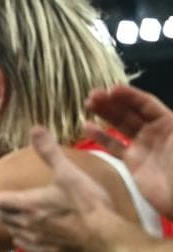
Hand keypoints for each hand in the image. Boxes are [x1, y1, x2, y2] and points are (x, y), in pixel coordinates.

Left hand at [0, 126, 113, 251]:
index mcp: (28, 204)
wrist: (104, 237)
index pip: (0, 201)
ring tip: (4, 220)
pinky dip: (20, 240)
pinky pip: (26, 246)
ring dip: (7, 224)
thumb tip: (35, 129)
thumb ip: (50, 152)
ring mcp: (36, 240)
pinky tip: (22, 239)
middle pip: (3, 217)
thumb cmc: (86, 204)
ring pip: (13, 231)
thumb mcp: (68, 172)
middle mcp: (26, 223)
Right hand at [86, 84, 172, 217]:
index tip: (110, 90)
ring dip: (104, 113)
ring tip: (88, 104)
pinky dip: (100, 137)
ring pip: (120, 125)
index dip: (129, 95)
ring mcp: (142, 146)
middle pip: (130, 111)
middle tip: (92, 95)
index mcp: (169, 122)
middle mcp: (154, 131)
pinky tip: (86, 127)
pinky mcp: (131, 162)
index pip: (145, 103)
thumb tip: (156, 109)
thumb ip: (171, 124)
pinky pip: (113, 146)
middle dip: (112, 102)